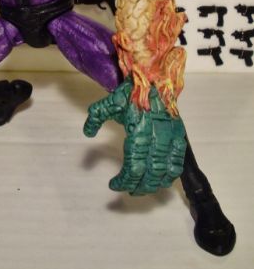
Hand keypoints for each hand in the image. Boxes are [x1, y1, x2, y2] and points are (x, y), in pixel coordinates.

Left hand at [84, 78, 186, 194]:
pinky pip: (178, 162)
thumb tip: (88, 133)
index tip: (114, 184)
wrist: (155, 78)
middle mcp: (157, 137)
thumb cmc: (132, 92)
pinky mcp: (180, 136)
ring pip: (165, 172)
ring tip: (142, 188)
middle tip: (127, 190)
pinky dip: (170, 175)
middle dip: (138, 186)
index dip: (124, 181)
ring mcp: (171, 138)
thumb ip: (96, 117)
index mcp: (139, 131)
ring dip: (153, 185)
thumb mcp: (109, 102)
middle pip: (150, 173)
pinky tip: (161, 180)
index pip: (134, 167)